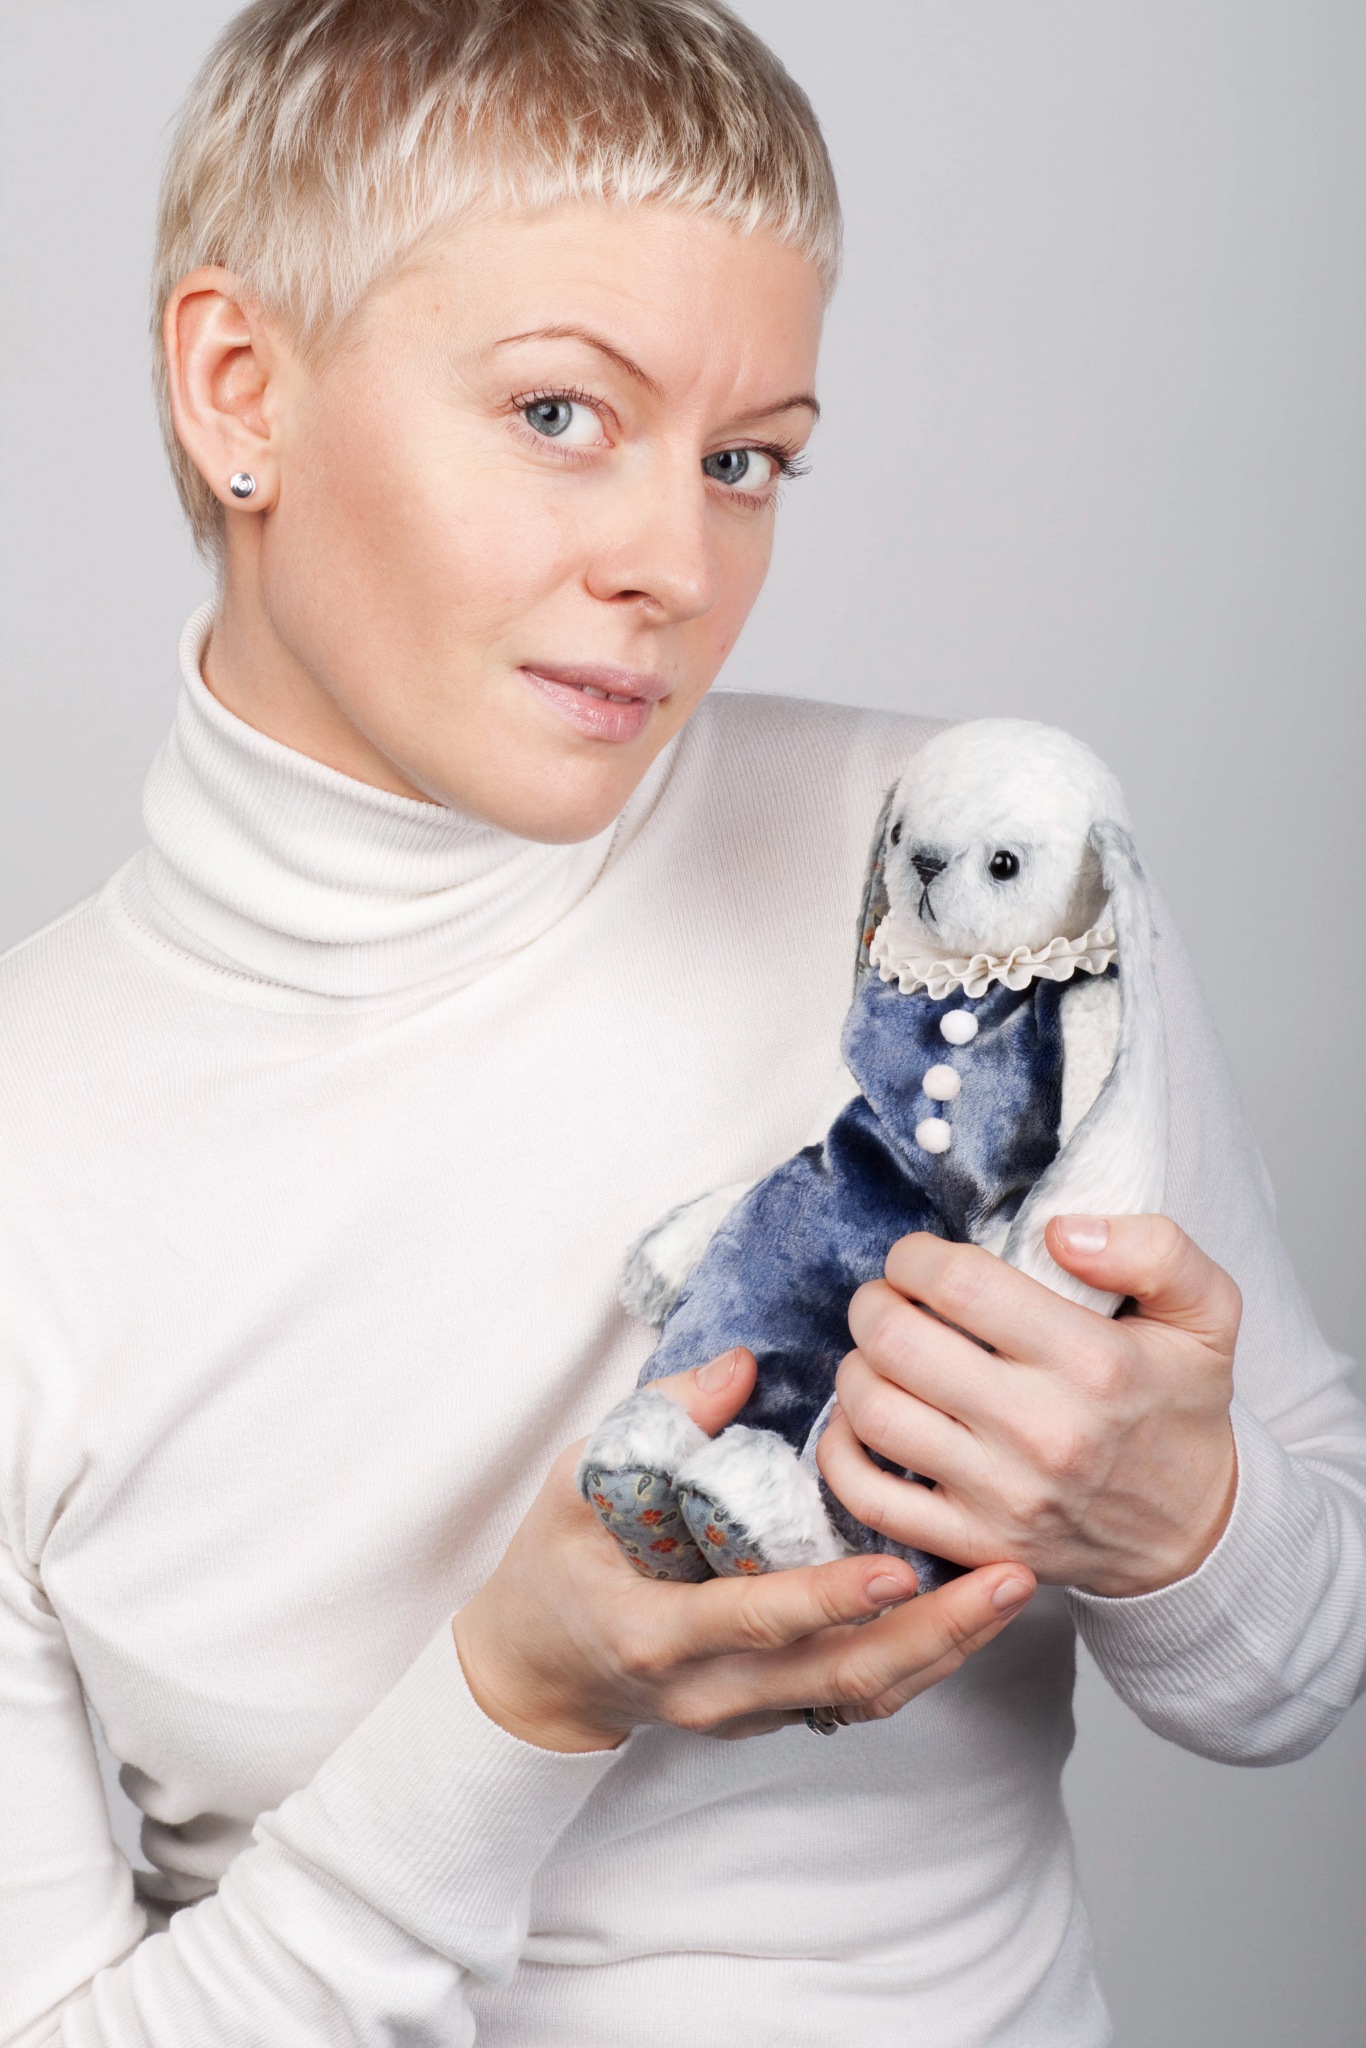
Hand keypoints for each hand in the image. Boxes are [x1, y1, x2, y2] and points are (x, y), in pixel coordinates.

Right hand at [453, 1348, 1035, 1752]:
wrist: (536, 1674)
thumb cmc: (555, 1565)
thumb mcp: (577, 1480)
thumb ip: (662, 1420)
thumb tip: (741, 1366)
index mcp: (657, 1631)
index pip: (755, 1622)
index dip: (828, 1601)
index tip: (897, 1571)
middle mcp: (712, 1689)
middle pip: (841, 1678)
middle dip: (934, 1633)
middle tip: (1010, 1576)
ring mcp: (748, 1713)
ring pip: (865, 1696)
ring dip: (947, 1647)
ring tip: (1014, 1588)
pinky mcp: (775, 1716)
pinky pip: (858, 1698)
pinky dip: (920, 1659)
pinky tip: (972, 1615)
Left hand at [817, 1217, 1240, 1599]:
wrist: (1193, 1533)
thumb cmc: (1181, 1408)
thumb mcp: (1206, 1313)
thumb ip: (1154, 1249)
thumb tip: (1061, 1231)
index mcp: (1093, 1363)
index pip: (960, 1285)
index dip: (917, 1256)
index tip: (920, 1257)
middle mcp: (1042, 1432)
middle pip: (899, 1343)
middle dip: (875, 1303)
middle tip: (889, 1298)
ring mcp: (1002, 1497)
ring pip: (874, 1412)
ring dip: (856, 1366)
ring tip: (881, 1351)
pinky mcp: (973, 1544)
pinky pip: (868, 1496)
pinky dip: (839, 1451)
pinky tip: (861, 1417)